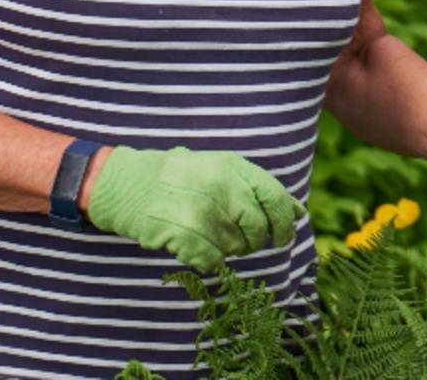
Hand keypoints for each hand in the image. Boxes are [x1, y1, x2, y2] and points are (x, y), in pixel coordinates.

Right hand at [85, 146, 303, 270]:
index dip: (286, 220)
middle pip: (259, 227)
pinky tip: (195, 245)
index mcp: (233, 167)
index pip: (276, 197)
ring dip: (230, 249)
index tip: (284, 235)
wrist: (127, 184)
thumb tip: (300, 213)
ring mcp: (203, 212)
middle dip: (258, 241)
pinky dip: (209, 259)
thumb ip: (259, 189)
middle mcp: (222, 187)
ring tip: (211, 236)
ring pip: (236, 246)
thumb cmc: (181, 178)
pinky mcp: (184, 235)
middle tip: (247, 243)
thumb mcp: (221, 169)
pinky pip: (213, 259)